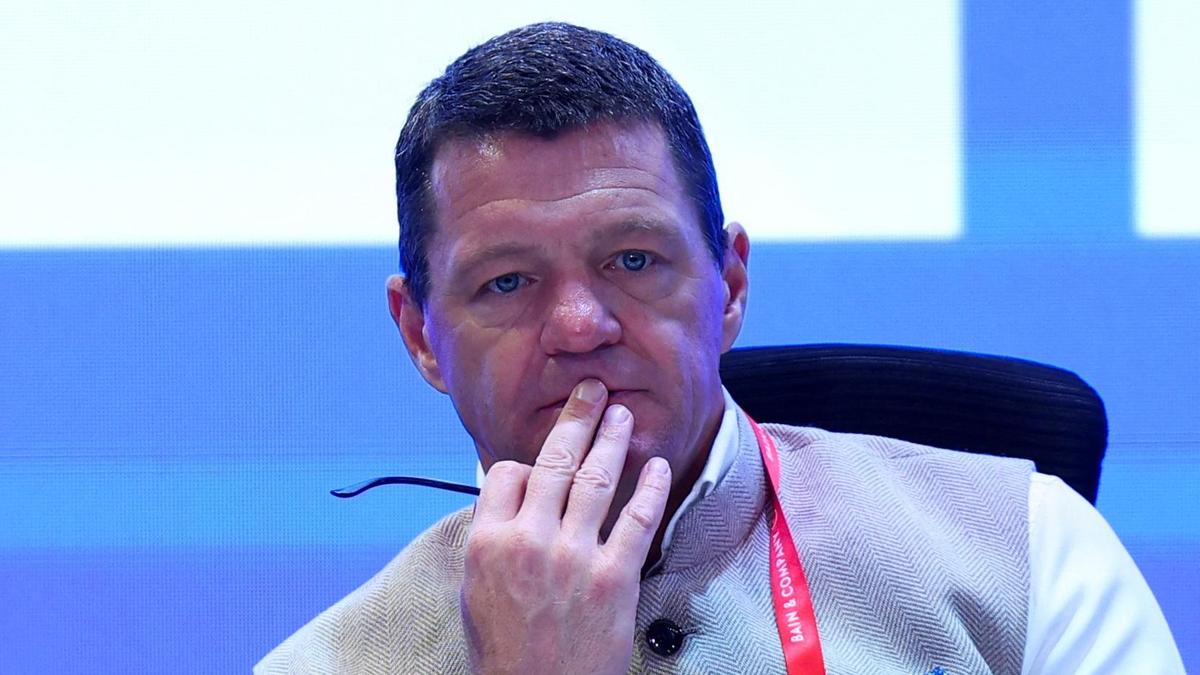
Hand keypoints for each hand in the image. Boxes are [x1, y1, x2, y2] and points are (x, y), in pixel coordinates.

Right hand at [460, 379, 671, 674]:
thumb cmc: (505, 651)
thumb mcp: (477, 590)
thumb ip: (493, 539)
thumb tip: (510, 499)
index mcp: (489, 542)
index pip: (506, 473)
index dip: (526, 463)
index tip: (542, 461)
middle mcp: (530, 540)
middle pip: (555, 461)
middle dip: (576, 418)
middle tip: (591, 390)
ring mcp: (575, 557)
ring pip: (596, 479)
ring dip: (611, 439)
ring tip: (622, 415)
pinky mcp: (615, 577)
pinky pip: (637, 520)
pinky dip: (649, 488)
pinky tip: (656, 466)